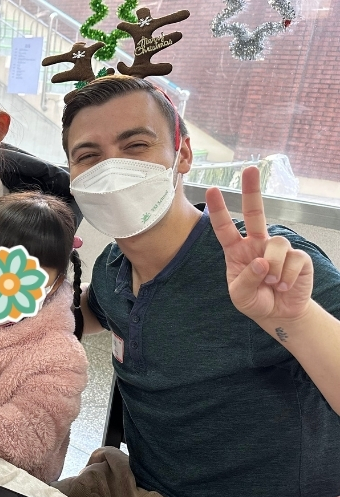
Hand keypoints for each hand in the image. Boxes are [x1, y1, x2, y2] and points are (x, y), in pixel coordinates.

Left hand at [207, 166, 312, 323]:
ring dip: (273, 269)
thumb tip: (261, 261)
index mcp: (236, 251)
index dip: (219, 209)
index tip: (211, 190)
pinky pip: (293, 260)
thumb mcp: (239, 296)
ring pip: (276, 244)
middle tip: (250, 169)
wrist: (279, 314)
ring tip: (272, 284)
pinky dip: (287, 277)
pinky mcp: (298, 257)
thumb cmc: (255, 301)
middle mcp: (256, 244)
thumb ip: (245, 279)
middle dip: (252, 190)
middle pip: (254, 213)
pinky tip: (285, 286)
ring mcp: (277, 249)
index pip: (224, 227)